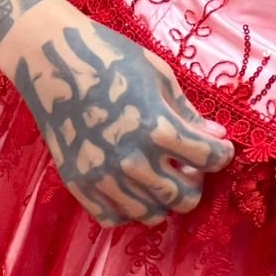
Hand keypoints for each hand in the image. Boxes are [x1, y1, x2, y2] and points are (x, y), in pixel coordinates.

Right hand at [1, 4, 233, 226]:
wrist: (54, 60)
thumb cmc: (112, 58)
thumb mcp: (159, 76)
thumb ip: (187, 113)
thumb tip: (216, 135)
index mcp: (157, 126)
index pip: (208, 158)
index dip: (222, 155)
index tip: (221, 149)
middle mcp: (131, 160)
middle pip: (183, 197)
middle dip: (195, 181)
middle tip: (189, 163)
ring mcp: (102, 177)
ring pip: (151, 215)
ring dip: (164, 199)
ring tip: (161, 174)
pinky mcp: (78, 185)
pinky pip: (113, 217)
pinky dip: (129, 208)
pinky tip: (132, 186)